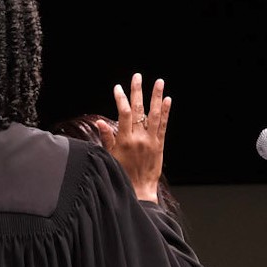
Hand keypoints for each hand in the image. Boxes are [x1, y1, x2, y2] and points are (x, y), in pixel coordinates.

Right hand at [97, 73, 170, 201]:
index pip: (124, 114)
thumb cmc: (121, 175)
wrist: (139, 190)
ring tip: (158, 82)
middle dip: (137, 91)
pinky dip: (165, 112)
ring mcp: (151, 141)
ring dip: (156, 97)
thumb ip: (107, 138)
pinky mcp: (160, 145)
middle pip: (139, 110)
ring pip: (154, 114)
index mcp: (125, 141)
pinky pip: (163, 125)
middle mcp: (139, 139)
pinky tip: (167, 100)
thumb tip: (100, 122)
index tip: (118, 88)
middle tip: (137, 76)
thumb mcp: (110, 157)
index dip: (121, 99)